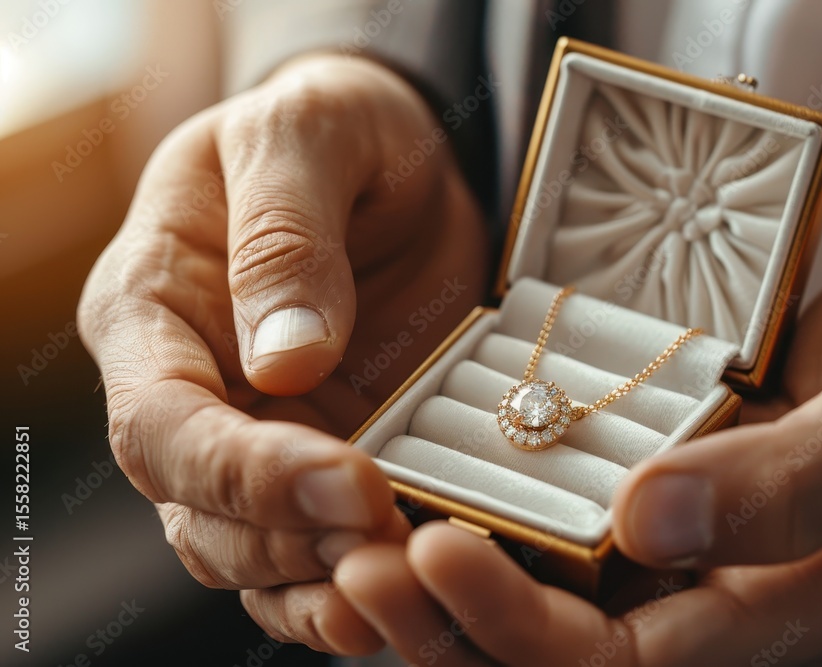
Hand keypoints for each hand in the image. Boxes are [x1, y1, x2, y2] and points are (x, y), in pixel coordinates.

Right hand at [78, 53, 486, 653]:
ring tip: (408, 580)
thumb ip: (285, 237)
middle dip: (292, 542)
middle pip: (201, 513)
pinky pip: (315, 549)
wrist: (390, 155)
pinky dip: (352, 582)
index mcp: (152, 309)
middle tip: (392, 538)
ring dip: (324, 583)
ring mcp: (259, 434)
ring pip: (254, 554)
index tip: (348, 481)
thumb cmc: (332, 128)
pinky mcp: (326, 456)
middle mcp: (191, 390)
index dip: (245, 472)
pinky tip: (406, 587)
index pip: (162, 425)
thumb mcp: (307, 137)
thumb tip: (284, 362)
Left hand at [317, 193, 821, 664]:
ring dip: (469, 556)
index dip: (517, 625)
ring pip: (570, 573)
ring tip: (370, 516)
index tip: (428, 549)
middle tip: (355, 556)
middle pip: (575, 635)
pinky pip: (593, 497)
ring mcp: (715, 518)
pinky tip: (453, 457)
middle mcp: (742, 575)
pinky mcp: (698, 456)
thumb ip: (802, 481)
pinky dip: (520, 490)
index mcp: (797, 597)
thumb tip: (650, 526)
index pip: (627, 660)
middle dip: (458, 615)